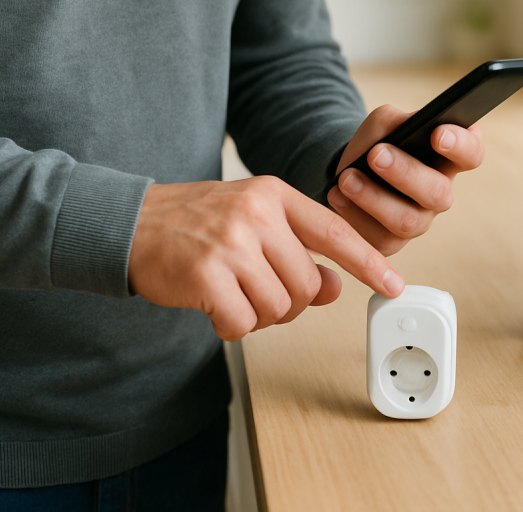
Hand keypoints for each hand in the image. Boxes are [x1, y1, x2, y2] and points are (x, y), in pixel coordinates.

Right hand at [128, 176, 403, 340]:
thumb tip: (334, 287)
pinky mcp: (206, 274)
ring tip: (232, 296)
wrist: (129, 223)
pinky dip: (231, 327)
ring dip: (258, 315)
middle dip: (289, 302)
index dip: (368, 262)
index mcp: (274, 195)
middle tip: (257, 294)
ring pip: (278, 306)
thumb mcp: (253, 223)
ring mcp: (230, 242)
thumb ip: (296, 251)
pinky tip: (213, 308)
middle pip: (306, 284)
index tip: (394, 284)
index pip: (335, 231)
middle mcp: (256, 214)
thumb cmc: (195, 225)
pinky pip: (242, 323)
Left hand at [326, 105, 484, 255]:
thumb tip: (399, 133)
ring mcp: (419, 221)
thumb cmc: (377, 142)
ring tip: (347, 178)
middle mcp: (440, 192)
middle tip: (376, 154)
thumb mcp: (384, 123)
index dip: (460, 145)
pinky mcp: (392, 242)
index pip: (471, 154)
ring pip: (407, 221)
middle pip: (438, 192)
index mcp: (449, 158)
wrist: (351, 169)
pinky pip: (379, 239)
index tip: (437, 134)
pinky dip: (354, 216)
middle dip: (405, 173)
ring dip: (374, 198)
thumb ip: (395, 122)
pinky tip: (337, 195)